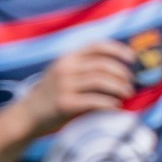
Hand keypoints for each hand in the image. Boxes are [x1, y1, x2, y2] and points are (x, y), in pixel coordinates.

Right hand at [18, 40, 136, 134]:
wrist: (28, 114)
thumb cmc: (54, 95)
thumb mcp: (65, 74)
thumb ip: (85, 69)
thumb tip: (120, 71)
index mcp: (68, 58)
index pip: (96, 46)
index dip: (117, 50)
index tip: (132, 59)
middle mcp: (65, 68)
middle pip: (102, 65)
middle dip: (122, 73)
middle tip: (131, 83)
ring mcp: (64, 86)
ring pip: (100, 81)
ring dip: (119, 87)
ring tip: (128, 94)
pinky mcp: (66, 104)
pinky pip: (94, 101)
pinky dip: (110, 103)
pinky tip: (117, 107)